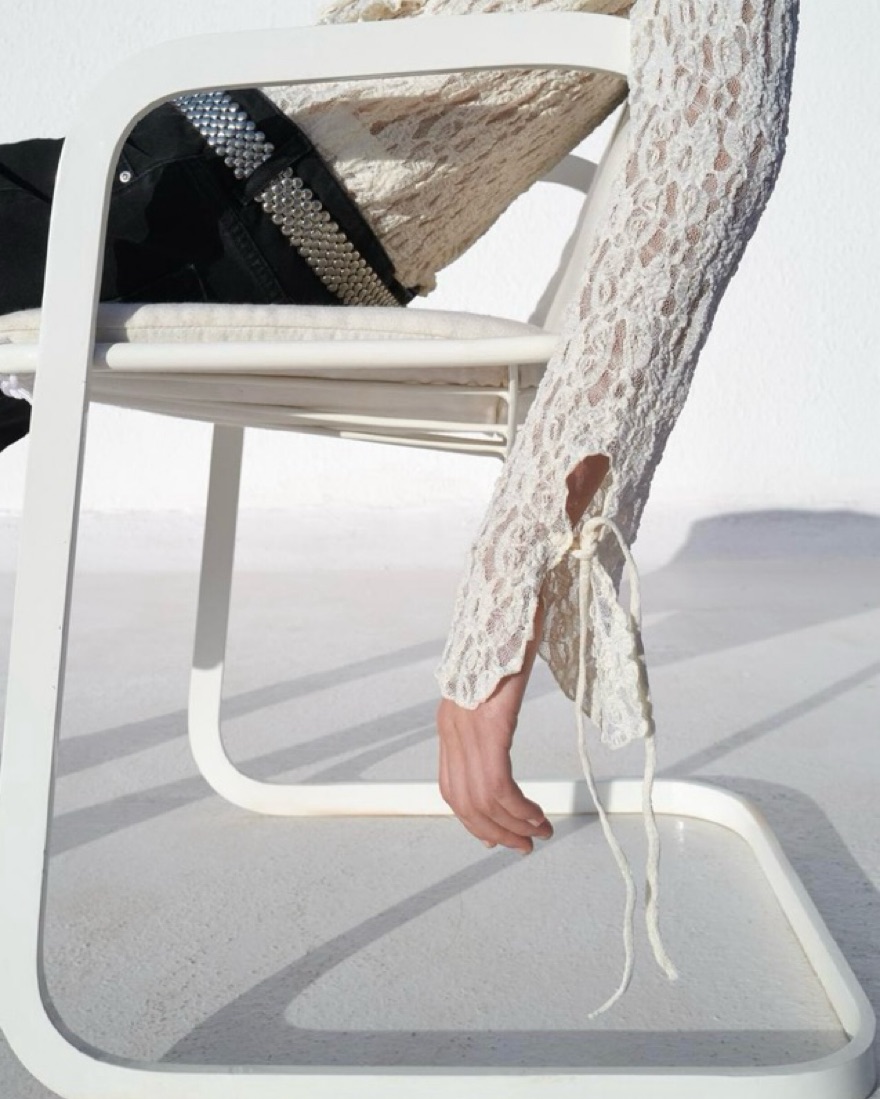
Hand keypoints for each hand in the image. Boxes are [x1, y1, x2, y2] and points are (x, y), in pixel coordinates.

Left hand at [436, 601, 552, 853]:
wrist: (511, 590)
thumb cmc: (510, 631)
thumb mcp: (496, 681)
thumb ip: (493, 713)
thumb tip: (501, 743)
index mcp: (451, 719)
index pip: (451, 786)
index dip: (475, 819)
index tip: (501, 834)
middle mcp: (452, 725)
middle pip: (462, 801)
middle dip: (494, 831)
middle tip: (524, 844)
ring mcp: (466, 723)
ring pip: (480, 799)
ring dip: (511, 825)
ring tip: (538, 834)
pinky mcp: (488, 719)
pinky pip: (497, 781)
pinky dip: (518, 807)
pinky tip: (537, 813)